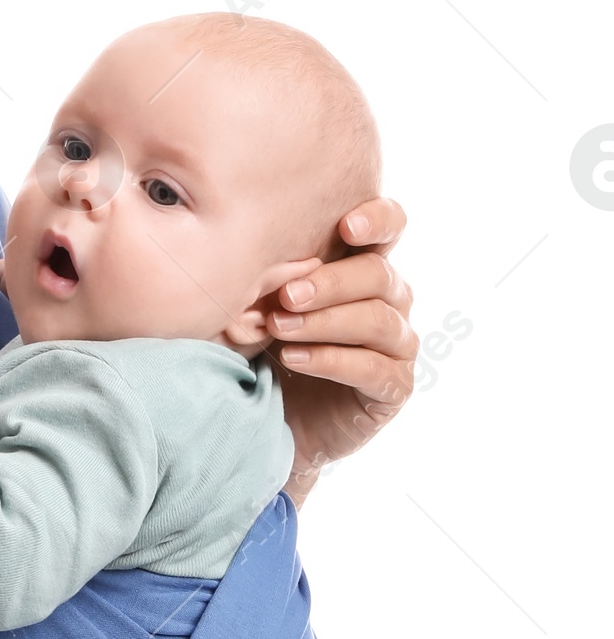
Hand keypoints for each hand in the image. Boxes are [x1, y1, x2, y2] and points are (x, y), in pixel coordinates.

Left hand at [266, 198, 416, 500]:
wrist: (274, 418)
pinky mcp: (394, 386)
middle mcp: (391, 299)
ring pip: (377, 320)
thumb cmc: (268, 346)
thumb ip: (272, 275)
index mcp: (365, 266)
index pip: (390, 227)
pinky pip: (372, 368)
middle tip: (286, 296)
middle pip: (377, 275)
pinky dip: (330, 361)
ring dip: (324, 322)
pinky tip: (293, 358)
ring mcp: (398, 344)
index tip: (346, 226)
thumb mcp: (266, 305)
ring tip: (279, 328)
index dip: (378, 221)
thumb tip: (242, 244)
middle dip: (330, 282)